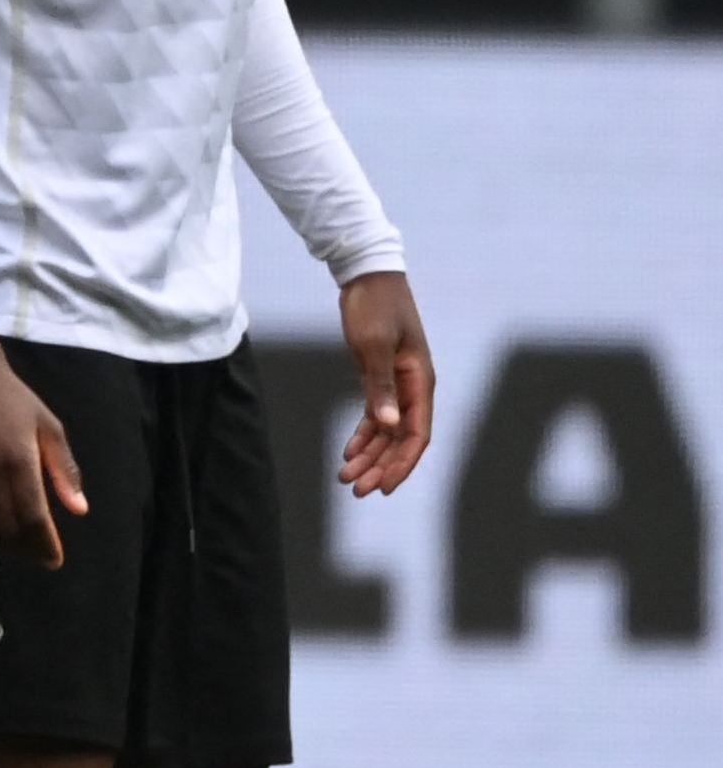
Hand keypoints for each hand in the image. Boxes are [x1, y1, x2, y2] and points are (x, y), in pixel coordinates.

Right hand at [0, 325, 84, 568]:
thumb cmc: (15, 401)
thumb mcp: (50, 428)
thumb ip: (64, 471)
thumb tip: (79, 510)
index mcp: (19, 460)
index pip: (33, 516)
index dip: (44, 543)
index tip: (55, 560)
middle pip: (8, 527)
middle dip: (27, 548)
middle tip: (42, 557)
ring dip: (5, 543)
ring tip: (23, 549)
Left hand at [336, 269, 434, 495]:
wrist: (366, 276)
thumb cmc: (373, 307)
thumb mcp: (373, 345)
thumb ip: (380, 386)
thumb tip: (389, 425)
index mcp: (420, 382)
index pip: (416, 435)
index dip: (401, 464)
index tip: (383, 487)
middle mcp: (414, 388)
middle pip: (402, 439)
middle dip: (381, 467)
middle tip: (355, 490)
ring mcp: (398, 384)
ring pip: (387, 431)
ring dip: (369, 455)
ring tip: (346, 477)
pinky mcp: (380, 377)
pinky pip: (376, 415)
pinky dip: (364, 435)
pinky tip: (348, 452)